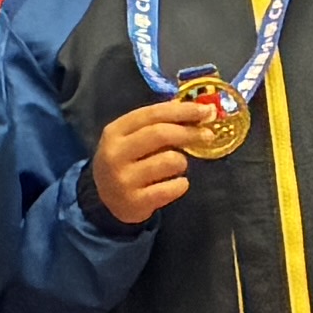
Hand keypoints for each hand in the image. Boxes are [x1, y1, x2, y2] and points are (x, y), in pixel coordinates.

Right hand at [88, 99, 204, 228]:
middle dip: (189, 132)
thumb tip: (197, 110)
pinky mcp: (135, 202)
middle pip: (160, 134)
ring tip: (175, 167)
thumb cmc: (127, 161)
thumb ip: (158, 123)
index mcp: (114, 132)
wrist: (105, 200)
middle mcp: (115, 154)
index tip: (207, 110)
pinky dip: (180, 184)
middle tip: (208, 135)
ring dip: (181, 162)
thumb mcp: (132, 138)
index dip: (183, 110)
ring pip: (170, 161)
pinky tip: (173, 184)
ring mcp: (123, 179)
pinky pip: (172, 188)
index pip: (152, 114)